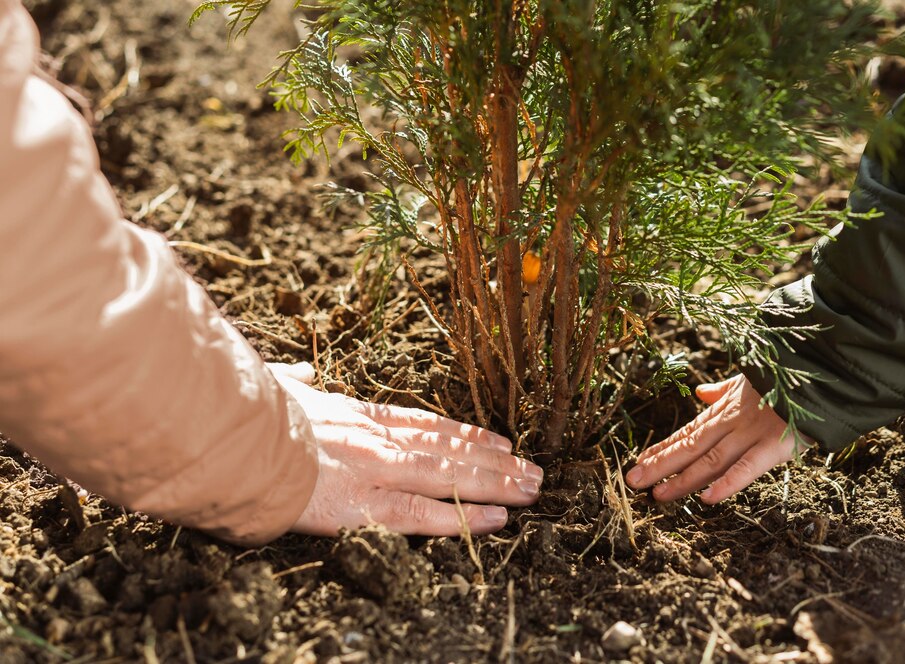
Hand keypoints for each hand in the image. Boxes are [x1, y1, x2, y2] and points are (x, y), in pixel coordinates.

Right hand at [267, 362, 542, 536]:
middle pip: (448, 450)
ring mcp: (374, 470)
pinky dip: (463, 517)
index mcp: (356, 415)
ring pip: (448, 478)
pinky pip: (423, 514)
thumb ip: (295, 382)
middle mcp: (376, 440)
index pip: (424, 424)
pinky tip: (497, 520)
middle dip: (495, 461)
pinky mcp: (363, 505)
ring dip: (495, 484)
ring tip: (532, 488)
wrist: (226, 437)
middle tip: (533, 468)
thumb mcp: (276, 388)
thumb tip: (302, 373)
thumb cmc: (246, 413)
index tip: (498, 440)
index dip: (466, 434)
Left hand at [625, 374, 813, 503]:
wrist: (823, 370)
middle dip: (660, 465)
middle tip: (632, 482)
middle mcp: (732, 422)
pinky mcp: (776, 445)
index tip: (639, 463)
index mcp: (726, 409)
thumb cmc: (787, 378)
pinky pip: (748, 467)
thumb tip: (701, 392)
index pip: (687, 433)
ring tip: (657, 494)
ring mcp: (752, 433)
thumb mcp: (750, 381)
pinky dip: (727, 483)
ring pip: (710, 460)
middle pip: (690, 447)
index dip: (663, 449)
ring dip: (682, 479)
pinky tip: (706, 499)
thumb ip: (724, 390)